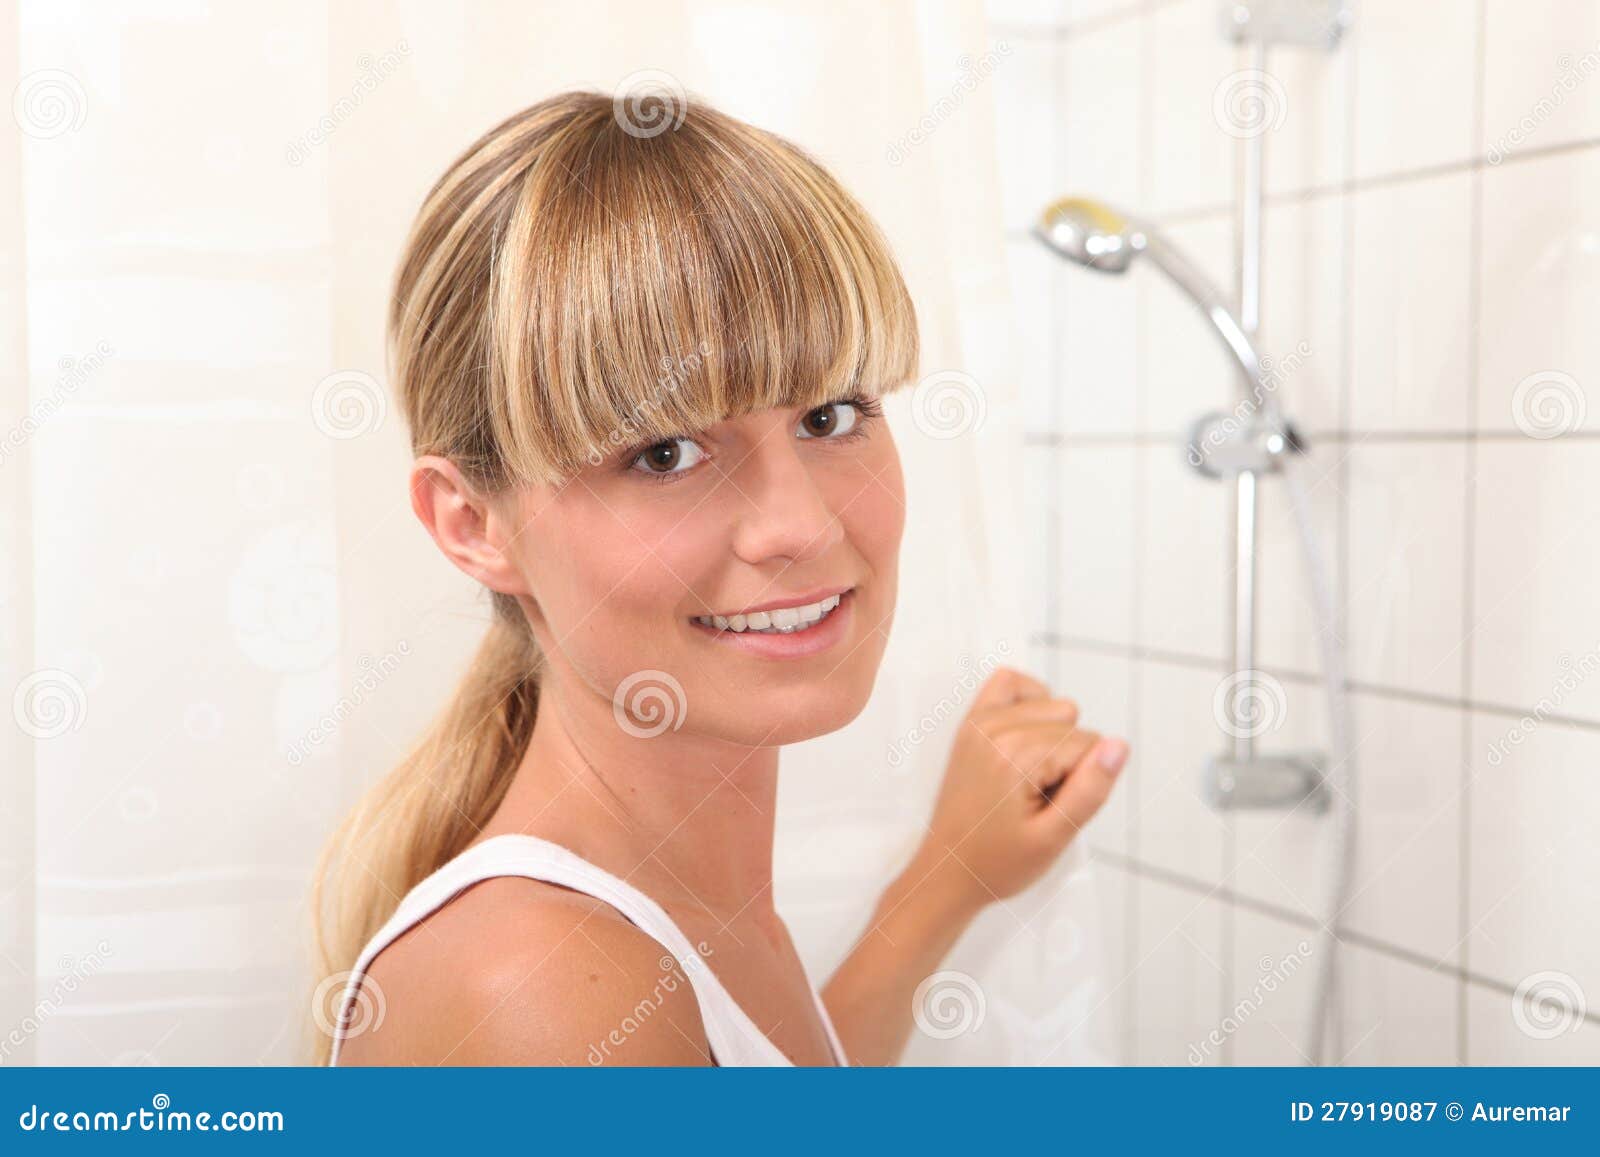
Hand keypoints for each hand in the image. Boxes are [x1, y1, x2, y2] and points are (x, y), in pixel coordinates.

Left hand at [916, 667, 1127, 909]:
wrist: (949, 871)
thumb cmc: (997, 862)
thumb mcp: (1054, 838)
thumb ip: (1091, 789)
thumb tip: (1118, 745)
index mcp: (1015, 756)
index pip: (1090, 746)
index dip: (1082, 781)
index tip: (1051, 809)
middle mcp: (994, 728)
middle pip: (1072, 722)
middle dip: (1067, 760)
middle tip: (1038, 799)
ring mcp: (979, 721)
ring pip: (1052, 705)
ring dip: (1050, 737)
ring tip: (1027, 778)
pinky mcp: (971, 722)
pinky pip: (1011, 682)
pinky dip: (1029, 701)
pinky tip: (1027, 739)